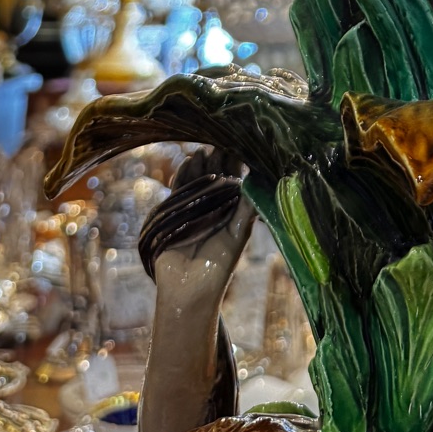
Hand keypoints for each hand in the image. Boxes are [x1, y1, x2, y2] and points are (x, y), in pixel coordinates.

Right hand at [151, 149, 254, 310]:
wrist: (189, 290)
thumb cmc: (219, 266)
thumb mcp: (237, 235)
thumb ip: (246, 209)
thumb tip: (257, 181)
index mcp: (232, 210)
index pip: (236, 181)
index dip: (237, 165)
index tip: (241, 145)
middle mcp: (213, 206)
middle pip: (215, 176)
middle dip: (218, 159)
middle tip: (222, 141)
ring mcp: (193, 208)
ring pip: (197, 180)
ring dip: (201, 165)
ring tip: (205, 149)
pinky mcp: (174, 213)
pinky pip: (178, 189)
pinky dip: (182, 176)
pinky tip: (188, 162)